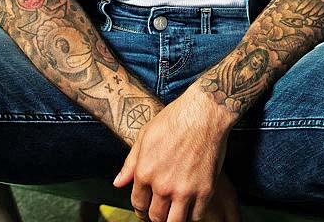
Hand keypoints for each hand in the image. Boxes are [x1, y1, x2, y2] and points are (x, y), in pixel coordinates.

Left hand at [112, 88, 235, 221]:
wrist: (204, 113)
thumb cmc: (173, 120)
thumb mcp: (144, 136)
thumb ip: (130, 164)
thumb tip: (117, 183)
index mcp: (145, 172)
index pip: (138, 204)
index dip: (141, 209)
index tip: (146, 208)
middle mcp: (162, 185)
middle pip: (155, 217)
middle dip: (155, 217)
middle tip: (161, 213)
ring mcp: (184, 190)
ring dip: (172, 221)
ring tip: (174, 215)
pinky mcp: (205, 190)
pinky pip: (196, 217)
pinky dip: (192, 217)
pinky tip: (191, 210)